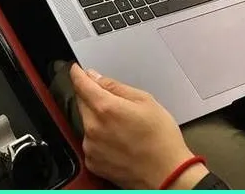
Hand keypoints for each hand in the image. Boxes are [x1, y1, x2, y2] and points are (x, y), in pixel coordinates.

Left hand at [70, 64, 206, 188]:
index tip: (76, 69)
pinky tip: (118, 141)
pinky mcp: (92, 161)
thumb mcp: (145, 101)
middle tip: (114, 103)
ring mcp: (90, 146)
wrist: (167, 175)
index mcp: (105, 108)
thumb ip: (116, 87)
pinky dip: (98, 138)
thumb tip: (96, 77)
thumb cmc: (161, 139)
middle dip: (92, 97)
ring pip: (86, 122)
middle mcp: (93, 127)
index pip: (81, 84)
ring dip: (96, 118)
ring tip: (122, 127)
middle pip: (82, 102)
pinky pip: (90, 141)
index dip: (77, 74)